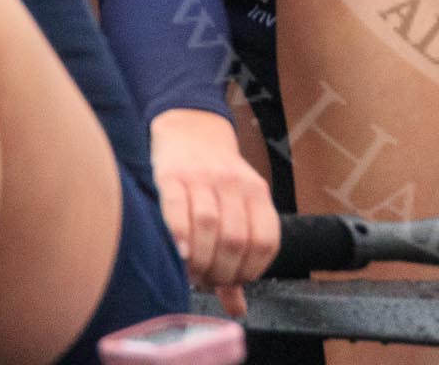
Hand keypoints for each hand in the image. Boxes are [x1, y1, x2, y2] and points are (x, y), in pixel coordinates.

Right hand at [150, 107, 282, 315]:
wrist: (191, 128)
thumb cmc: (216, 180)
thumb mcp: (239, 209)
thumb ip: (239, 260)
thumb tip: (238, 310)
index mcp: (257, 193)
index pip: (266, 241)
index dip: (249, 271)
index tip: (231, 282)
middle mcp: (234, 185)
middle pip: (236, 240)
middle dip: (220, 272)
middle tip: (206, 281)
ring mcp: (203, 178)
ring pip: (208, 226)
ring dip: (199, 261)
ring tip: (190, 273)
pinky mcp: (172, 176)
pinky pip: (177, 208)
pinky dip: (179, 235)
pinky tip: (177, 254)